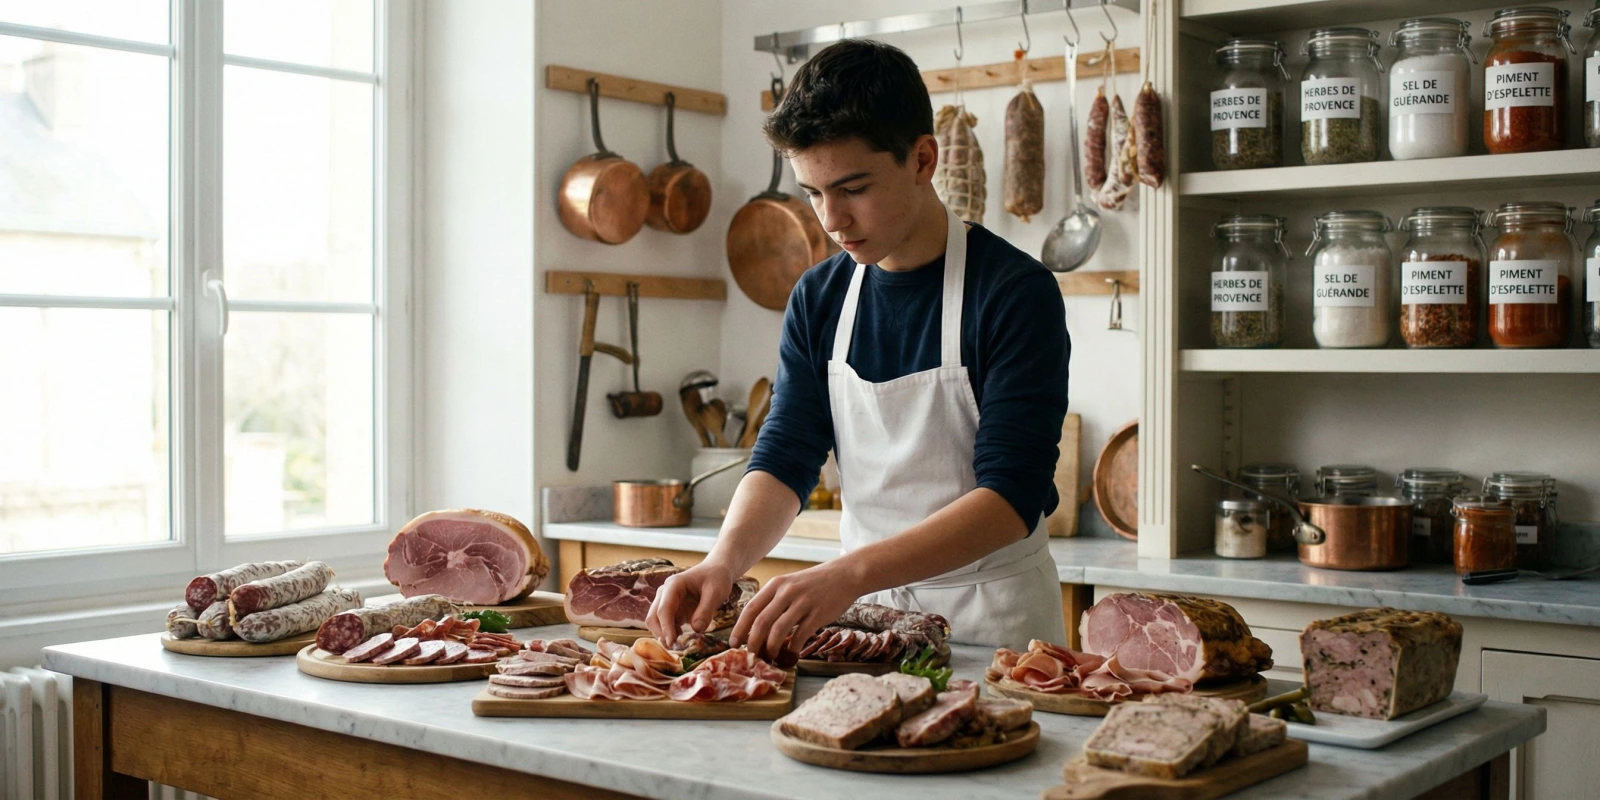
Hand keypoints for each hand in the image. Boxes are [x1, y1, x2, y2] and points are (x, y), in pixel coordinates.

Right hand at [645, 560, 735, 641]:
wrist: (716, 572)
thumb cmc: (716, 578)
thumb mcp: (716, 592)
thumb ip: (706, 610)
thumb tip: (697, 629)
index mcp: (673, 585)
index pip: (664, 609)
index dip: (666, 627)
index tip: (672, 642)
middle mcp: (665, 593)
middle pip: (653, 617)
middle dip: (661, 633)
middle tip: (674, 648)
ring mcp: (666, 602)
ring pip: (656, 622)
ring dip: (664, 635)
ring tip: (679, 646)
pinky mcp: (672, 610)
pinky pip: (665, 625)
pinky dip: (670, 634)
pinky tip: (682, 640)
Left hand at [730, 562, 859, 664]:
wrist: (844, 575)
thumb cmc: (814, 583)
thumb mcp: (790, 584)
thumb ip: (774, 601)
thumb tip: (757, 627)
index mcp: (776, 584)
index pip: (751, 609)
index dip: (740, 628)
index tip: (734, 643)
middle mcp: (786, 592)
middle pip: (761, 622)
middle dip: (753, 643)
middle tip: (752, 656)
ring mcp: (802, 603)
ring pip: (778, 631)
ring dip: (771, 648)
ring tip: (770, 657)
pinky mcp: (817, 614)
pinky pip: (799, 636)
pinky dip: (792, 649)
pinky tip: (792, 654)